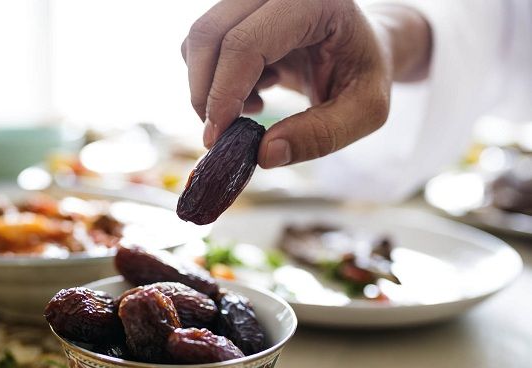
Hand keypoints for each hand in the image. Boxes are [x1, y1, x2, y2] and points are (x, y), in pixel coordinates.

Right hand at [181, 0, 429, 167]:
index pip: (246, 42)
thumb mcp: (365, 111)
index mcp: (315, 3)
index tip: (218, 138)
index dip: (224, 92)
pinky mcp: (239, 14)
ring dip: (210, 87)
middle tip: (220, 134)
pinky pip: (203, 46)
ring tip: (253, 107)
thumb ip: (321, 135)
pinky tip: (253, 93)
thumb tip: (263, 154)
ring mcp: (253, 0)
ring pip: (199, 39)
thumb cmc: (366, 74)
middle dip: (204, 92)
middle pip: (209, 34)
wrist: (362, 49)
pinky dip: (215, 80)